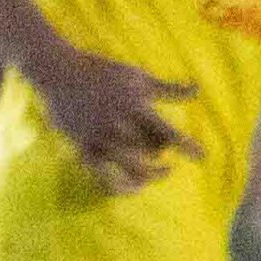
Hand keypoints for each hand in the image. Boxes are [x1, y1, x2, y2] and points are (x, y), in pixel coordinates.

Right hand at [30, 39, 202, 189]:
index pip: (167, 132)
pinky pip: (104, 177)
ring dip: (149, 176)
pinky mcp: (83, 148)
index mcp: (134, 106)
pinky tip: (132, 189)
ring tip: (156, 174)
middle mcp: (118, 124)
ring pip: (131, 168)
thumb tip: (197, 90)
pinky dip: (120, 187)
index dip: (186, 146)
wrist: (58, 72)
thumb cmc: (101, 71)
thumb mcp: (136, 76)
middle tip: (164, 156)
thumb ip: (167, 89)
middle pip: (151, 152)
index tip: (202, 157)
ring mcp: (100, 138)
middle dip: (162, 155)